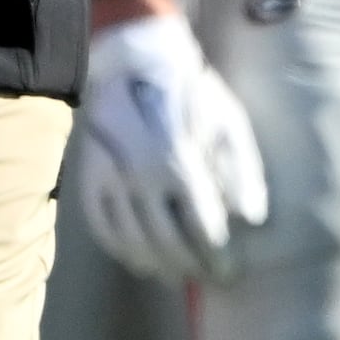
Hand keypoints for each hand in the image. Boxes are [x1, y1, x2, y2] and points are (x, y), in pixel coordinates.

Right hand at [70, 10, 268, 284]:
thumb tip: (251, 219)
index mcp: (180, 163)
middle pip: (167, 243)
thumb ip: (242, 170)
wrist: (133, 61)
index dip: (219, 257)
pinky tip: (140, 260)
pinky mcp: (88, 177)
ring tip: (177, 275)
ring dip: (158, 266)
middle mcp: (141, 177)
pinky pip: (102, 227)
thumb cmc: (191, 93)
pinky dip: (121, 251)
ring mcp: (109, 179)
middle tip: (208, 279)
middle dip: (192, 267)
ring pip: (132, 242)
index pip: (203, 229)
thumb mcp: (228, 122)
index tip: (230, 273)